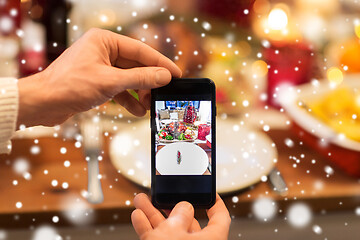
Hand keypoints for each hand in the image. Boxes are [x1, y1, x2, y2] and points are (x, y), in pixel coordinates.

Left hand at [17, 28, 180, 127]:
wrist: (43, 103)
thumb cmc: (68, 86)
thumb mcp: (111, 82)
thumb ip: (140, 79)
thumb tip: (164, 76)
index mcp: (104, 40)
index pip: (141, 51)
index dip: (160, 63)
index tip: (176, 73)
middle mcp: (103, 50)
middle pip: (136, 65)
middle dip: (148, 83)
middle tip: (162, 94)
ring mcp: (100, 66)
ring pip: (129, 78)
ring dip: (139, 93)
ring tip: (149, 106)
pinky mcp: (97, 80)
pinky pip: (119, 87)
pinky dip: (128, 99)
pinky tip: (136, 109)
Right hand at [131, 193, 230, 239]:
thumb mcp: (174, 232)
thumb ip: (179, 215)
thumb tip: (184, 207)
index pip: (220, 217)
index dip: (214, 203)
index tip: (207, 193)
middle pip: (187, 221)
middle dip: (170, 205)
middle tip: (164, 194)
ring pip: (168, 229)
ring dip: (153, 214)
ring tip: (142, 200)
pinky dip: (147, 228)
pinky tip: (138, 216)